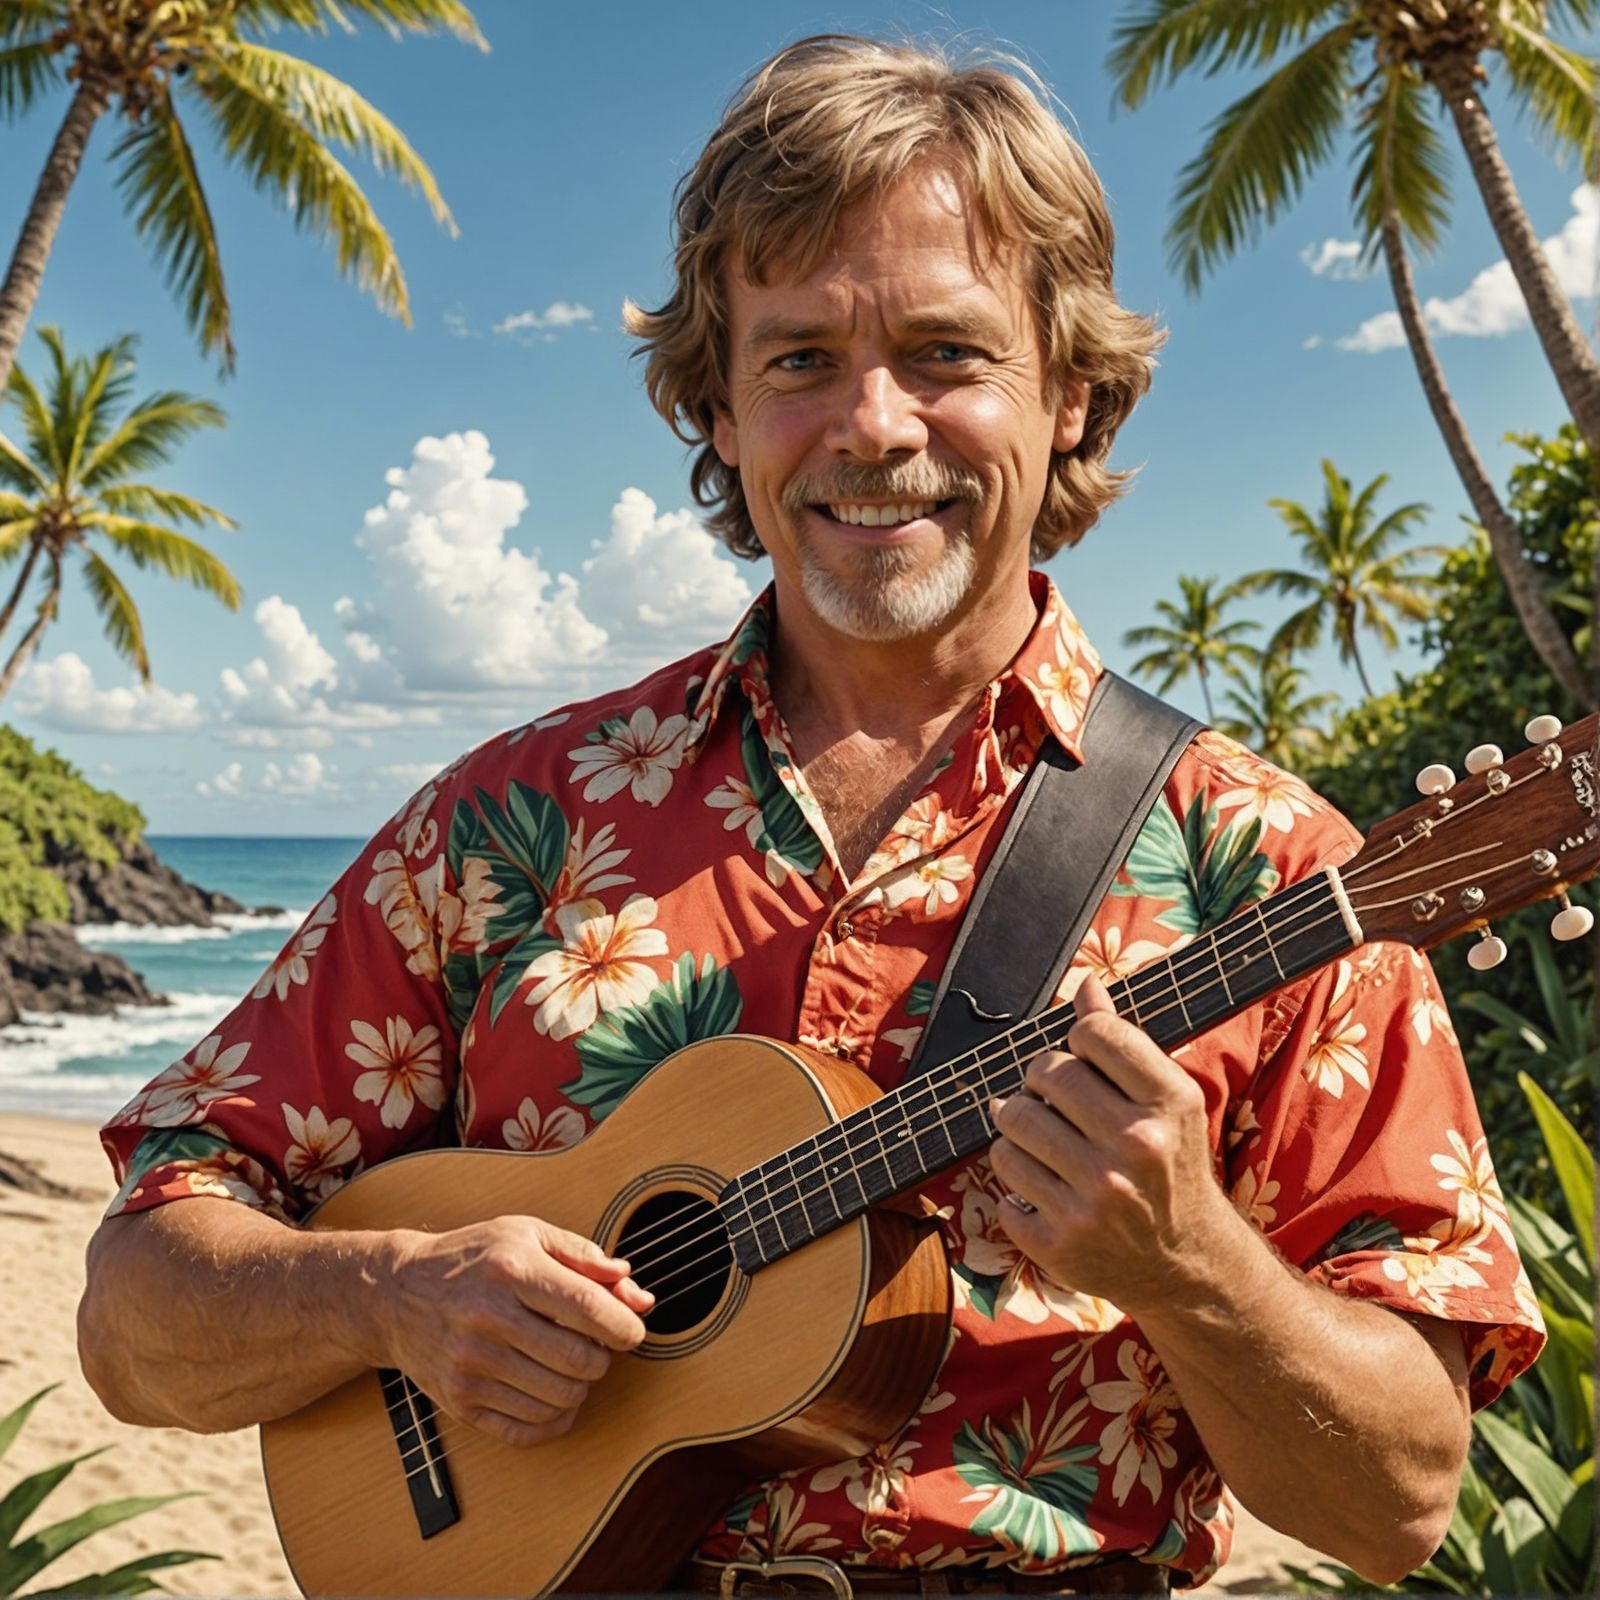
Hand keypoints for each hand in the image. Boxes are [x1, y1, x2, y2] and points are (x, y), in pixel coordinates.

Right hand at [378, 1214, 653, 1446]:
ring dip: (581, 1387)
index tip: (632, 1330)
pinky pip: (527, 1429)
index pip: (586, 1307)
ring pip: (559, 1398)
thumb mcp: (528, 1235)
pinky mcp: (460, 1401)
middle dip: (603, 1357)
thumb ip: (587, 1258)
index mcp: (511, 1270)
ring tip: (571, 1365)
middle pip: (578, 1360)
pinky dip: (556, 1420)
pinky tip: (556, 1397)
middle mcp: (488, 1319)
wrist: (395, 1294)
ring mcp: (472, 1366)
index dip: (623, 1325)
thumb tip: (636, 1294)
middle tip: (597, 1345)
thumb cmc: (472, 1258)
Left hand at [988, 974, 1239, 1314]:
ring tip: (1042, 1136)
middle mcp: (1134, 1151)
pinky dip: (1016, 1182)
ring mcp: (1094, 1202)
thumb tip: (1085, 986)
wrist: (1186, 1263)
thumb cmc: (1172, 1166)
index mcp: (1169, 1106)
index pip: (1093, 1034)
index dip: (1078, 1039)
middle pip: (1045, 1073)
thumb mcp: (1169, 1103)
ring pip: (1011, 1124)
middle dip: (1041, 1080)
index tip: (1083, 1058)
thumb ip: (1125, 1043)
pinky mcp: (1061, 1243)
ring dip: (1018, 1125)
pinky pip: (1002, 1186)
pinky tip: (1046, 1188)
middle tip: (1054, 1098)